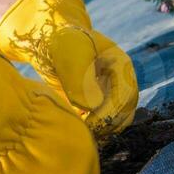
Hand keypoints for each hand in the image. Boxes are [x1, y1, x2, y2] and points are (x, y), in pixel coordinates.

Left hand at [0, 0, 137, 137]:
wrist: (48, 40)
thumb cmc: (59, 43)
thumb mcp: (69, 55)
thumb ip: (80, 79)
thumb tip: (92, 106)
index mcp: (121, 65)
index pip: (125, 95)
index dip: (111, 112)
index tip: (91, 124)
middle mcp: (120, 80)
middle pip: (125, 111)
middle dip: (107, 124)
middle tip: (85, 133)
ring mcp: (110, 92)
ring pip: (116, 120)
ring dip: (102, 130)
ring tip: (81, 133)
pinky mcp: (98, 103)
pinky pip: (103, 122)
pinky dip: (94, 130)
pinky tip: (78, 131)